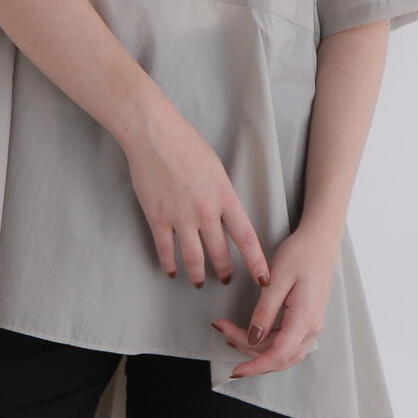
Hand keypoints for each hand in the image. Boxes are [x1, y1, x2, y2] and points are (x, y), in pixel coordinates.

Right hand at [121, 108, 272, 290]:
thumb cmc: (186, 144)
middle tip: (226, 279)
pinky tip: (171, 271)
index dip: (256, 262)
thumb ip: (222, 194)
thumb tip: (225, 213)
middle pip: (219, 253)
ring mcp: (180, 217)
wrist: (154, 134)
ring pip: (193, 258)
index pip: (246, 237)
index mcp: (224, 196)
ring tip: (199, 282)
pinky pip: (165, 250)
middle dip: (225, 271)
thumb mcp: (216, 168)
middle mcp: (205, 211)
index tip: (263, 278)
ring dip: (198, 274)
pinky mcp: (157, 218)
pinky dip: (169, 264)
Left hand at [211, 225, 338, 377]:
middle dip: (248, 352)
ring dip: (257, 351)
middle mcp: (312, 328)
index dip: (255, 366)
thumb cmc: (300, 254)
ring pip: (284, 354)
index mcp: (305, 319)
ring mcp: (312, 326)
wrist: (321, 240)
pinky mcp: (308, 321)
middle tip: (222, 329)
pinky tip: (251, 335)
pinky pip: (288, 344)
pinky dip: (268, 345)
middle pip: (278, 357)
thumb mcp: (276, 279)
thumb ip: (264, 311)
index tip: (235, 370)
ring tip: (231, 333)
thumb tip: (253, 338)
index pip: (278, 355)